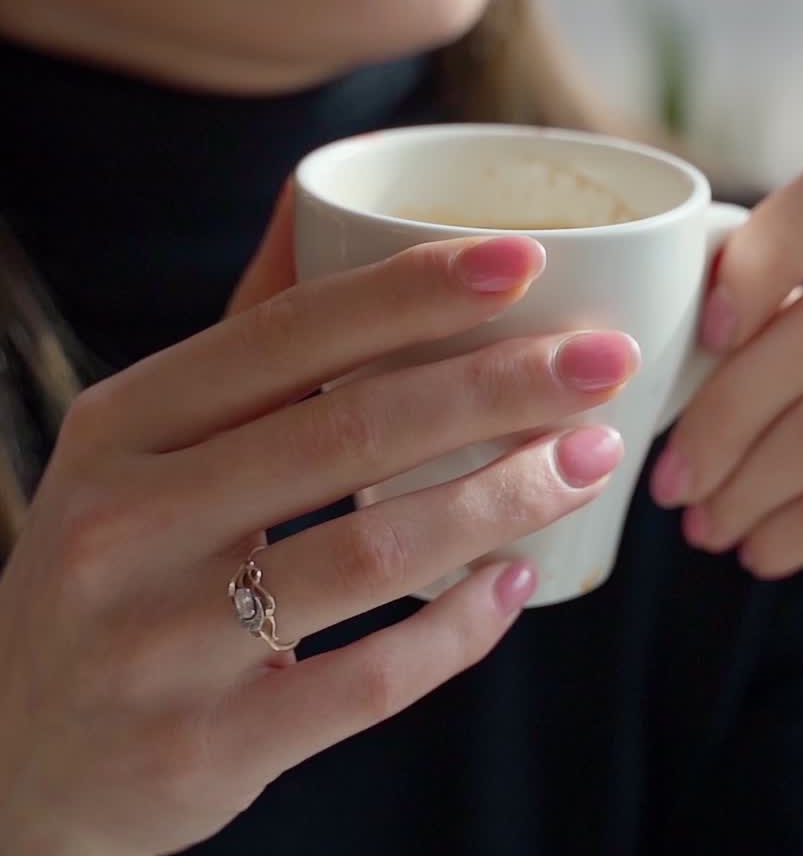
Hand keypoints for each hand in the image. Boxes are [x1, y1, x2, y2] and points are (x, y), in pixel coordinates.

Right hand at [0, 184, 637, 854]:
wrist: (20, 750)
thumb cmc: (123, 553)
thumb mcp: (149, 438)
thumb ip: (248, 333)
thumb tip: (313, 192)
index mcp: (123, 425)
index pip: (288, 331)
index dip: (417, 290)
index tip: (530, 259)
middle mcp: (127, 526)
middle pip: (351, 429)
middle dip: (499, 384)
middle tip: (604, 360)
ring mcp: (161, 645)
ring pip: (375, 548)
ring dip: (506, 496)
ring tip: (593, 455)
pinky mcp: (207, 749)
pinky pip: (369, 680)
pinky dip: (459, 629)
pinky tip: (518, 582)